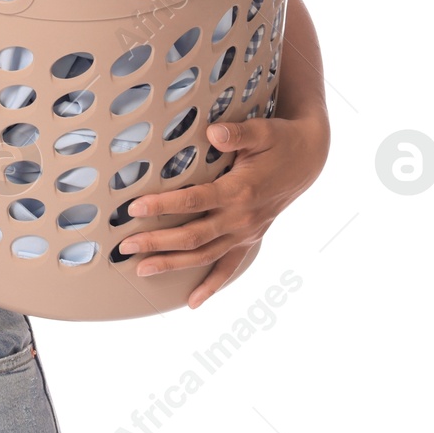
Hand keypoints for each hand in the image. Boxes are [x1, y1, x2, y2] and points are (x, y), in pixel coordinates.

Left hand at [117, 110, 329, 308]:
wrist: (308, 160)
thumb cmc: (280, 142)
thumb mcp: (262, 131)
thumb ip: (237, 134)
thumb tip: (214, 133)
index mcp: (240, 191)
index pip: (194, 202)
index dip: (163, 205)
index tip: (134, 207)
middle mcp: (242, 218)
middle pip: (193, 236)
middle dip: (157, 242)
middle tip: (126, 246)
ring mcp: (246, 233)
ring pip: (205, 256)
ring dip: (172, 264)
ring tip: (141, 269)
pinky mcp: (250, 239)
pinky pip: (229, 268)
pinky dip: (212, 286)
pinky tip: (193, 301)